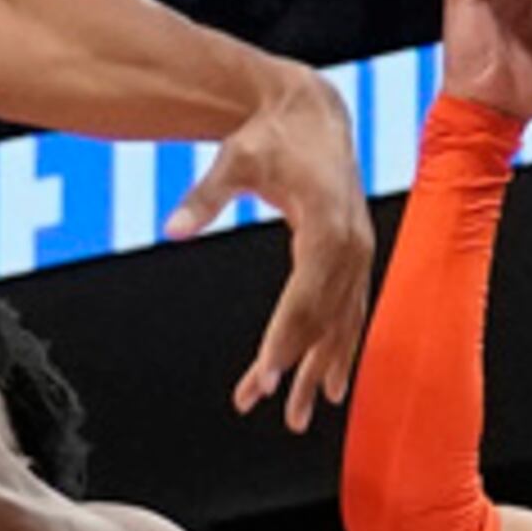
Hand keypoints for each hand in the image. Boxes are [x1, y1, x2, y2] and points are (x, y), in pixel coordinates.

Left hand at [171, 64, 372, 429]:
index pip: (304, 299)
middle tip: (265, 405)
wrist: (314, 112)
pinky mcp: (358, 258)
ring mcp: (361, 255)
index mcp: (328, 226)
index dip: (282, 343)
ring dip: (318, 371)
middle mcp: (353, 246)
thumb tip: (170, 229)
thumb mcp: (233, 160)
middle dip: (294, 368)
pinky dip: (336, 350)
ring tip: (298, 417)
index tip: (263, 380)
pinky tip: (327, 385)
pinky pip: (350, 313)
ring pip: (340, 325)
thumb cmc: (272, 136)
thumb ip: (204, 197)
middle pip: (321, 321)